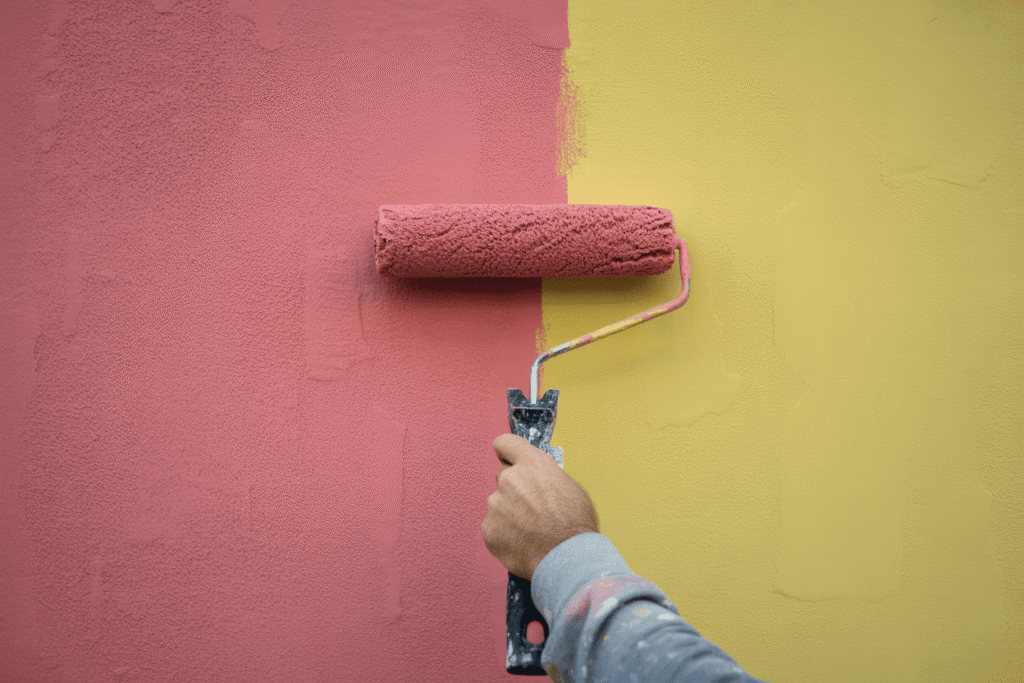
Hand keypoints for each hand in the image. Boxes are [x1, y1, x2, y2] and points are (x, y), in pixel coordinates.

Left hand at [481, 434, 598, 579]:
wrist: (568, 558)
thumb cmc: (575, 524)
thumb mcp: (569, 487)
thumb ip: (544, 477)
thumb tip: (536, 481)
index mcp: (532, 464)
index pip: (505, 443)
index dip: (506, 452)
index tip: (507, 460)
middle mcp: (510, 479)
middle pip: (504, 478)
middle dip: (515, 491)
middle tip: (532, 510)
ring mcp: (495, 504)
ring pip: (498, 505)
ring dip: (509, 514)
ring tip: (531, 532)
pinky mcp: (488, 529)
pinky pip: (493, 527)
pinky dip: (504, 534)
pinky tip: (522, 543)